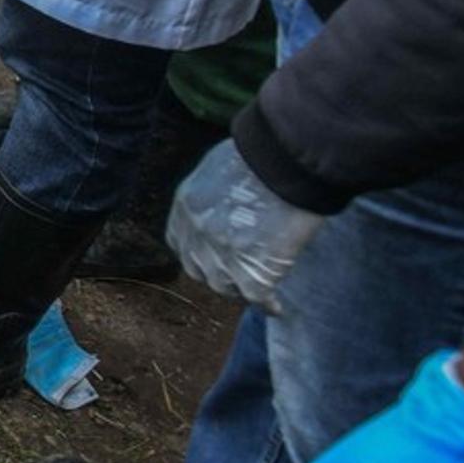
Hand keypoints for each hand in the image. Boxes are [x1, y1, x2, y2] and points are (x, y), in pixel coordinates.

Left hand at [167, 141, 329, 311]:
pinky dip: (267, 305)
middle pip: (198, 269)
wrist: (284, 162)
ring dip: (240, 289)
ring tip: (258, 289)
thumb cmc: (261, 155)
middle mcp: (195, 232)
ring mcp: (220, 254)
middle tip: (238, 275)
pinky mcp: (251, 271)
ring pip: (224, 286)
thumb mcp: (221, 167)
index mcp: (186, 205)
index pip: (179, 242)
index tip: (212, 256)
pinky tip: (276, 307)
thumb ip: (217, 189)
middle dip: (216, 274)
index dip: (196, 252)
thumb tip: (229, 199)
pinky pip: (255, 297)